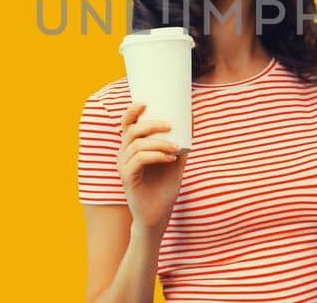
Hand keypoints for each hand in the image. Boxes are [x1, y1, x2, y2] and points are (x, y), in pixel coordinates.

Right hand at [117, 102, 184, 232]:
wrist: (158, 214)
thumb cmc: (165, 187)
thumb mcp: (176, 161)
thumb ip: (180, 142)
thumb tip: (192, 120)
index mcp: (132, 147)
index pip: (126, 124)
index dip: (132, 111)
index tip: (145, 102)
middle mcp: (124, 154)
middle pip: (132, 131)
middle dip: (151, 125)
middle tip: (171, 125)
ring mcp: (124, 166)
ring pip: (137, 145)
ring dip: (159, 143)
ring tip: (176, 148)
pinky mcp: (127, 178)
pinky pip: (139, 160)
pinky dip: (156, 156)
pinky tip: (170, 159)